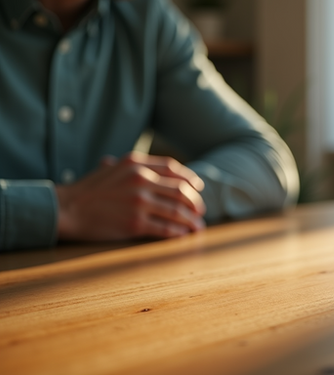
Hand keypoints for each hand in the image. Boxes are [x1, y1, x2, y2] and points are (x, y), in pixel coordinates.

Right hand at [55, 152, 206, 241]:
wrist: (67, 209)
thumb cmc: (88, 190)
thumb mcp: (111, 168)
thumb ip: (132, 166)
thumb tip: (151, 168)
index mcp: (136, 164)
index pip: (174, 169)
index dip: (190, 179)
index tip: (198, 187)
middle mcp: (141, 180)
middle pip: (181, 191)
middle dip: (195, 203)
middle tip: (200, 211)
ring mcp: (139, 202)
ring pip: (177, 211)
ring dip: (191, 221)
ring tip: (197, 226)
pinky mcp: (135, 223)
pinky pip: (165, 228)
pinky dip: (177, 232)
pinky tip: (182, 235)